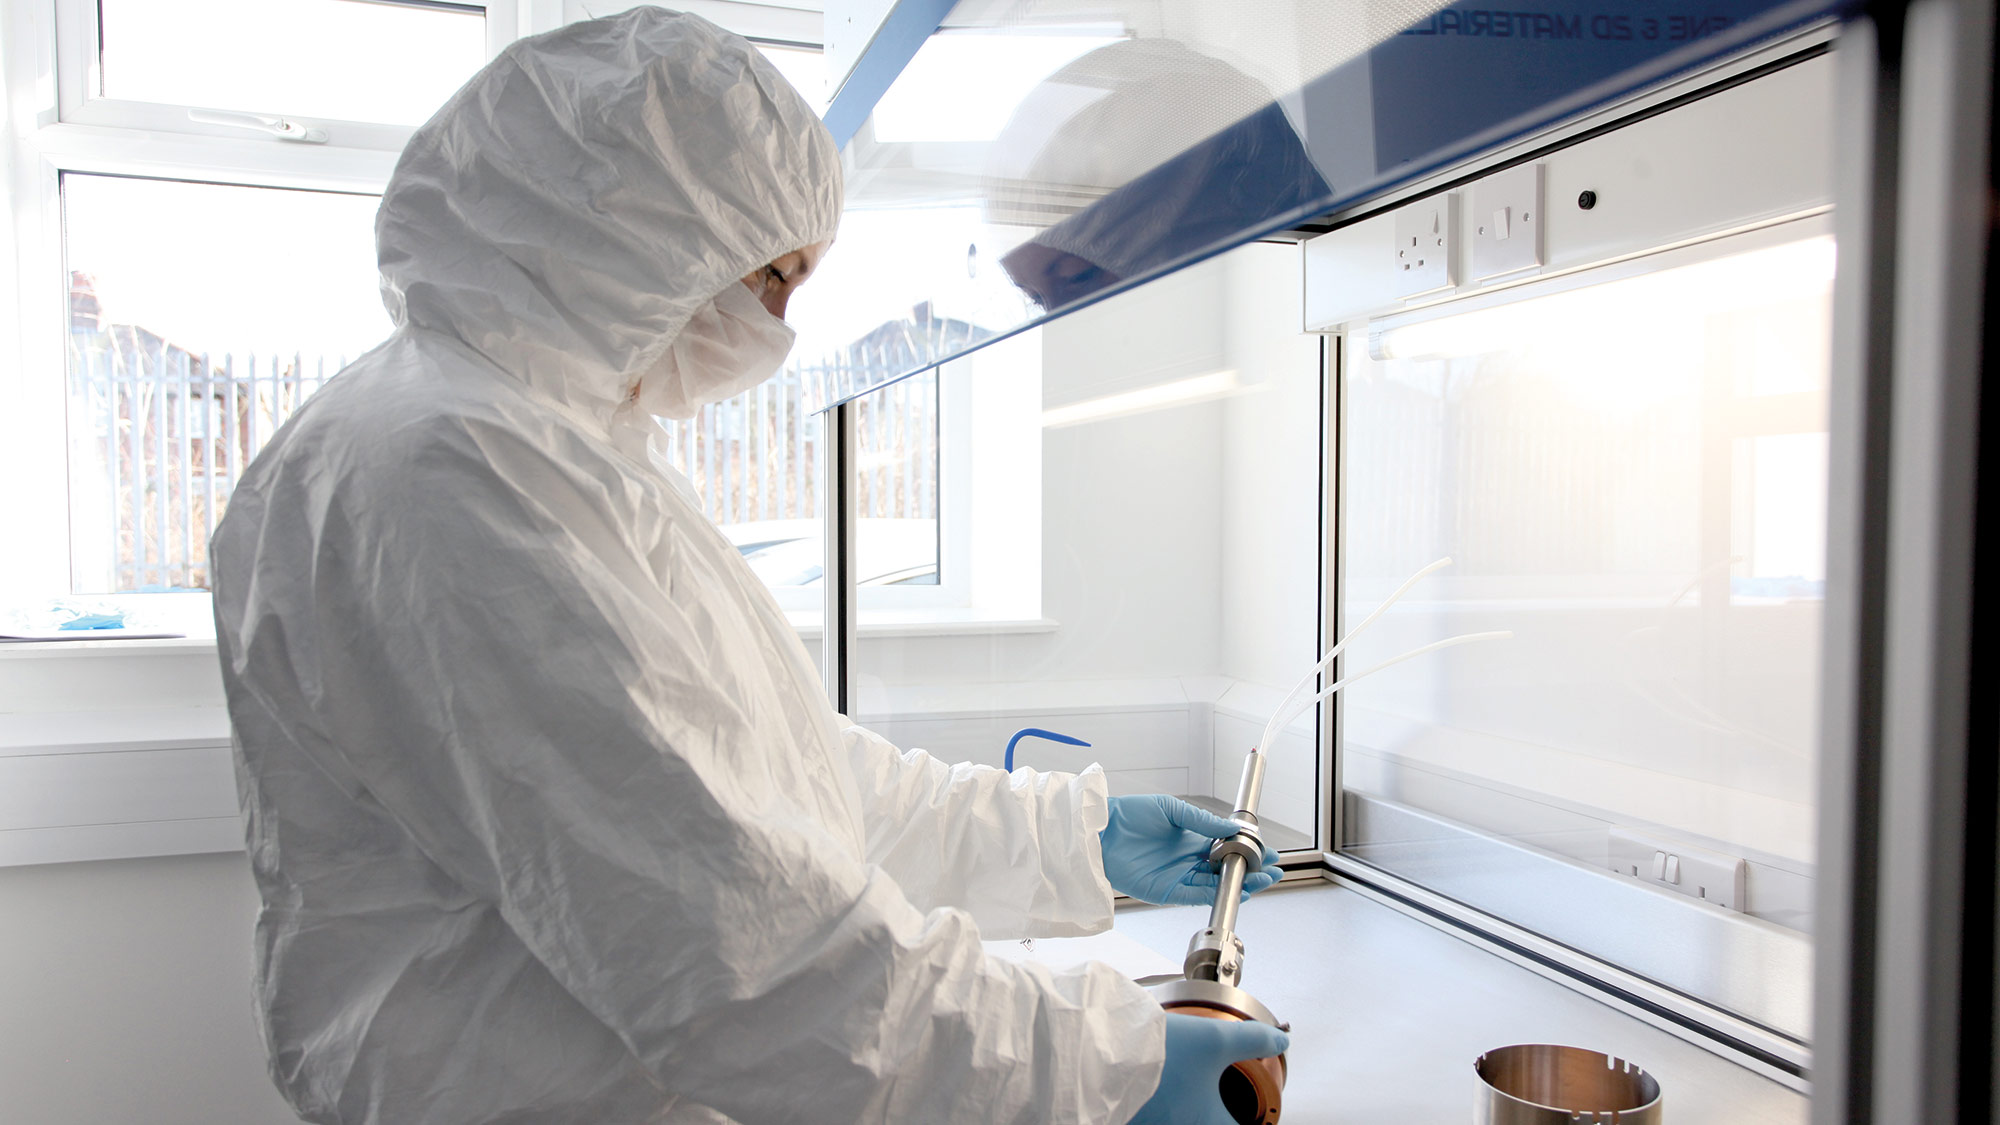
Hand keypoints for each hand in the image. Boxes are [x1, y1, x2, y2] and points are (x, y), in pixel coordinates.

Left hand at [1099, 795, 1281, 905]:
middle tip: (1273, 870)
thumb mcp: (1171, 809)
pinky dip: (1215, 894)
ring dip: (1239, 883)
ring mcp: (1177, 876)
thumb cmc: (1130, 815)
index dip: (1246, 851)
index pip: (1225, 848)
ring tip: (1262, 879)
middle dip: (1250, 870)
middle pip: (1224, 869)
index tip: (1267, 851)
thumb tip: (1232, 827)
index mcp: (1189, 838)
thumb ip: (1202, 821)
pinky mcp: (1165, 890)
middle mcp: (1186, 859)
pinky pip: (1195, 895)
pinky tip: (1235, 890)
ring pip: (1215, 884)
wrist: (1101, 830)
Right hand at [1127, 1013, 1289, 1124]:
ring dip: (1183, 1104)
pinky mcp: (1130, 1118)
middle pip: (1207, 1122)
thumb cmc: (1162, 1051)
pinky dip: (1158, 1101)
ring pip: (1177, 1116)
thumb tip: (1279, 1041)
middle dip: (1214, 1110)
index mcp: (1207, 1122)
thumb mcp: (1216, 1039)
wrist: (1104, 1048)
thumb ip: (1252, 1040)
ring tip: (1181, 1079)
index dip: (1250, 1119)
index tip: (1253, 1114)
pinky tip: (1154, 1081)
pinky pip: (1152, 1114)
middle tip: (1214, 1096)